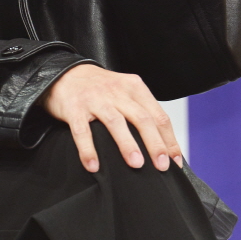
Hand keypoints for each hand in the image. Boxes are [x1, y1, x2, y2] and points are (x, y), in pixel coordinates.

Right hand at [43, 63, 182, 173]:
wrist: (65, 73)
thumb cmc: (100, 89)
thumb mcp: (125, 92)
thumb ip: (141, 111)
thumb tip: (162, 145)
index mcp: (135, 88)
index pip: (158, 115)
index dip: (169, 139)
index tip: (175, 160)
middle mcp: (117, 92)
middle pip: (142, 118)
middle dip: (154, 143)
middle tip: (162, 165)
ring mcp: (96, 99)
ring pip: (116, 122)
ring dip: (127, 144)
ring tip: (136, 164)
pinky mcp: (75, 108)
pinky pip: (82, 131)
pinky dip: (88, 149)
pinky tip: (94, 166)